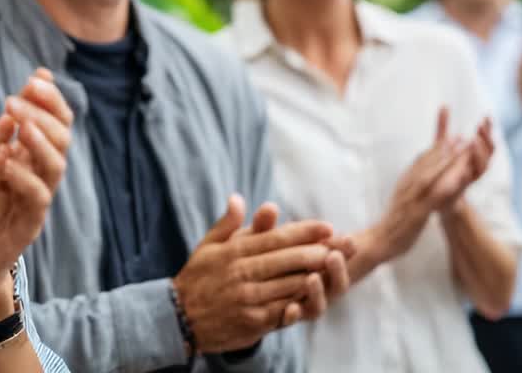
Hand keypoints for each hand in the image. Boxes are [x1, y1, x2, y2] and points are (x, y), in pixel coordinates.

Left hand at [0, 70, 72, 318]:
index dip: (48, 98)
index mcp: (28, 155)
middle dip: (43, 113)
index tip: (37, 76)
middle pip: (60, 136)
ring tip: (19, 126)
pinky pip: (37, 198)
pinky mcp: (30, 223)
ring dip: (38, 142)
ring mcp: (37, 199)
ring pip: (55, 165)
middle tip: (18, 97)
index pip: (50, 119)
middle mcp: (39, 174)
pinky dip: (24, 177)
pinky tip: (6, 161)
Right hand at [172, 195, 335, 353]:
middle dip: (318, 251)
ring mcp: (248, 300)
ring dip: (316, 276)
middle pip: (288, 260)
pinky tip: (316, 295)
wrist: (179, 318)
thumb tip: (239, 198)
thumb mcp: (207, 246)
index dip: (304, 231)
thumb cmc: (197, 278)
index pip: (275, 238)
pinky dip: (301, 302)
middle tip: (342, 245)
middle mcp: (242, 274)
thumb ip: (227, 224)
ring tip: (336, 267)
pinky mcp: (253, 322)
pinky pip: (283, 310)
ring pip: (290, 285)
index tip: (327, 226)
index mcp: (233, 253)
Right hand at [374, 107, 471, 260]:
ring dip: (445, 162)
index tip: (450, 138)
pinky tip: (457, 180)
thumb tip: (417, 178)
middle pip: (426, 164)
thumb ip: (409, 188)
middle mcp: (407, 188)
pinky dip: (444, 186)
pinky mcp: (417, 214)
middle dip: (443, 149)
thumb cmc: (391, 224)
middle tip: (460, 137)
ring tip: (460, 151)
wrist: (377, 242)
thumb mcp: (400, 201)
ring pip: (430, 176)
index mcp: (404, 184)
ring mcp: (412, 200)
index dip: (435, 149)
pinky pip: (432, 198)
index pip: (420, 162)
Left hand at [440, 117, 495, 217]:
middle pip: (489, 151)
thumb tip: (444, 105)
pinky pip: (467, 181)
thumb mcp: (441, 144)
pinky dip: (467, 173)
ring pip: (483, 166)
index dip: (488, 129)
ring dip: (480, 153)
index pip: (485, 139)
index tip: (487, 116)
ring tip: (474, 140)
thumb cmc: (442, 167)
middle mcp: (475, 165)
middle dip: (487, 138)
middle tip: (481, 126)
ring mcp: (470, 177)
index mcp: (473, 155)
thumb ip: (443, 127)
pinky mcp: (461, 187)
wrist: (439, 195)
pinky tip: (464, 165)